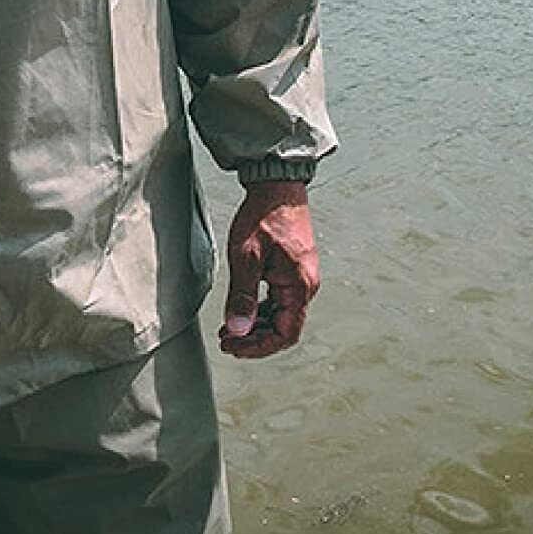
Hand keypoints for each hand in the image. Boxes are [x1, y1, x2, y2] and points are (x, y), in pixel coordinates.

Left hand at [218, 181, 319, 359]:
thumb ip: (242, 295)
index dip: (258, 347)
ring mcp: (300, 277)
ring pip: (281, 314)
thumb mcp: (246, 256)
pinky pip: (279, 299)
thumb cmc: (263, 215)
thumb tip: (237, 329)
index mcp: (299, 286)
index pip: (285, 334)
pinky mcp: (292, 268)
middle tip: (227, 341)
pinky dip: (261, 308)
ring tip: (229, 328)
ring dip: (256, 324)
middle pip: (283, 328)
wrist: (276, 184)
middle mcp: (305, 285)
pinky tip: (242, 308)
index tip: (234, 349)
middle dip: (255, 338)